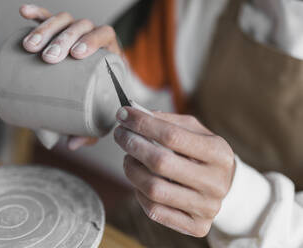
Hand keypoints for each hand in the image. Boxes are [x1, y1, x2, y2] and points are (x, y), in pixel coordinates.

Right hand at [20, 4, 121, 149]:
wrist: (97, 90)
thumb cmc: (100, 103)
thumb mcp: (98, 118)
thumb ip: (88, 132)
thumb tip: (70, 144)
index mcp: (109, 53)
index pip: (105, 35)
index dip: (92, 39)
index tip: (76, 54)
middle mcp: (93, 39)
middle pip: (81, 26)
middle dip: (63, 38)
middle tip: (49, 58)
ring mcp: (75, 34)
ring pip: (63, 20)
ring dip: (47, 28)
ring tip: (30, 46)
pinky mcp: (59, 34)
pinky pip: (48, 18)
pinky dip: (38, 14)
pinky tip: (24, 13)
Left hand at [114, 107, 235, 236]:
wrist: (224, 186)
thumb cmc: (203, 153)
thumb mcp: (195, 131)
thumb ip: (168, 121)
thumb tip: (136, 114)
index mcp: (219, 153)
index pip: (172, 136)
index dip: (142, 124)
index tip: (123, 114)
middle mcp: (216, 183)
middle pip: (160, 163)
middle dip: (132, 144)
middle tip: (120, 135)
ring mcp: (207, 207)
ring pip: (153, 189)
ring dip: (132, 169)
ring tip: (128, 158)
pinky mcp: (196, 226)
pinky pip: (154, 210)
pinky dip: (139, 193)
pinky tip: (139, 181)